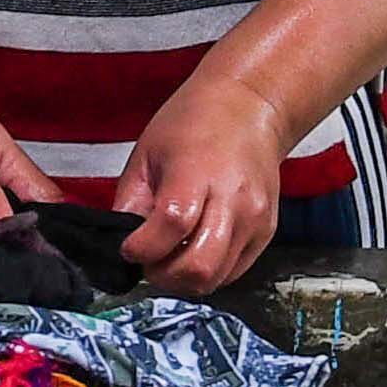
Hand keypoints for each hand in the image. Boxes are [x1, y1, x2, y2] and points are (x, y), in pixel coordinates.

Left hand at [113, 79, 293, 294]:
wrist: (248, 108)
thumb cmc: (195, 122)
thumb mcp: (147, 152)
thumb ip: (131, 201)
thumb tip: (121, 240)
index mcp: (198, 172)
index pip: (172, 226)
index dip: (142, 248)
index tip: (128, 247)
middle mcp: (234, 200)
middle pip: (199, 267)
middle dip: (164, 274)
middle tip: (149, 260)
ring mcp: (254, 220)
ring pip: (215, 279)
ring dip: (184, 279)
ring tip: (170, 255)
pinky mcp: (265, 233)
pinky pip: (232, 272)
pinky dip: (207, 272)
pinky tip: (194, 249)